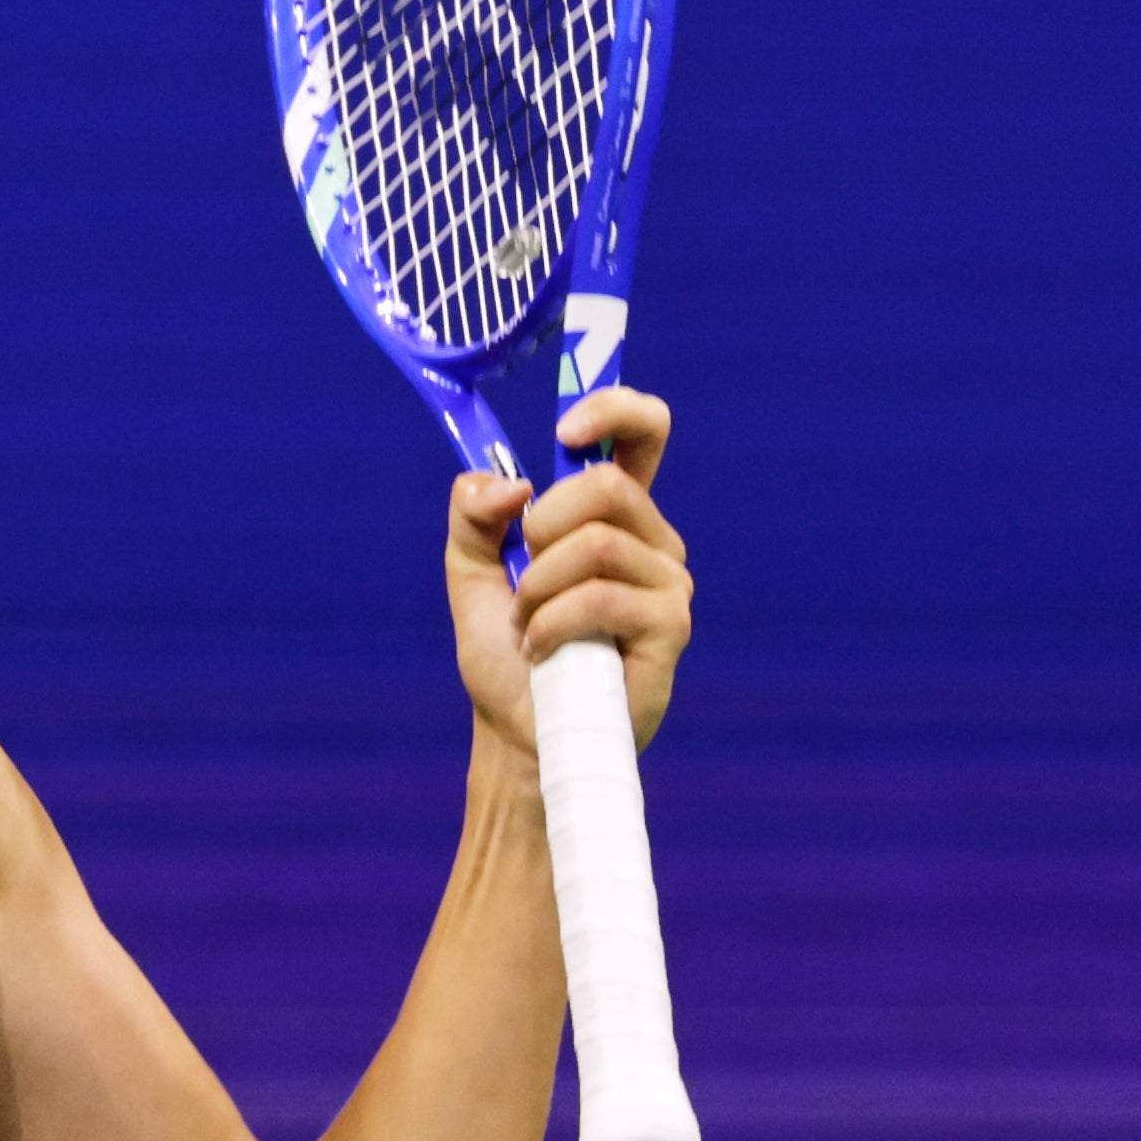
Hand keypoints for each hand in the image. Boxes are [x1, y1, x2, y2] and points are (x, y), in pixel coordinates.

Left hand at [446, 388, 690, 754]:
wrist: (517, 730)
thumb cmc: (506, 651)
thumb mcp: (469, 568)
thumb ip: (474, 512)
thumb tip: (512, 485)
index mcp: (614, 515)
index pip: (644, 433)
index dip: (613, 409)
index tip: (564, 431)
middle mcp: (652, 541)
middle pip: (608, 485)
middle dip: (542, 527)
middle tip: (523, 575)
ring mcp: (668, 584)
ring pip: (598, 543)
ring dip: (539, 587)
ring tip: (530, 625)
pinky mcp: (670, 628)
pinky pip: (601, 597)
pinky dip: (553, 623)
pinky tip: (544, 650)